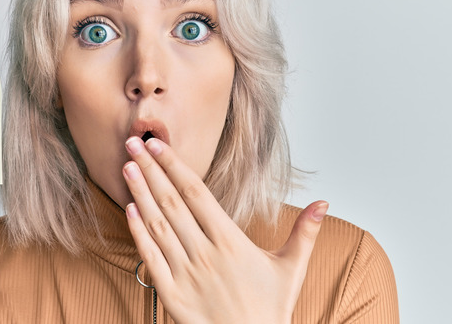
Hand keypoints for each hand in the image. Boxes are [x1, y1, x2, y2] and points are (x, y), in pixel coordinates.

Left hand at [123, 137, 326, 323]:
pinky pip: (150, 258)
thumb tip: (324, 203)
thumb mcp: (292, 268)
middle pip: (172, 202)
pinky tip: (130, 210)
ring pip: (158, 226)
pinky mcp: (171, 294)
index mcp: (231, 241)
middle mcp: (205, 253)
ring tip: (127, 168)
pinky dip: (139, 233)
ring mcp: (186, 273)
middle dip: (150, 170)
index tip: (158, 145)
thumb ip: (304, 232)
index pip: (197, 193)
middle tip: (132, 143)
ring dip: (140, 194)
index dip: (175, 166)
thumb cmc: (270, 308)